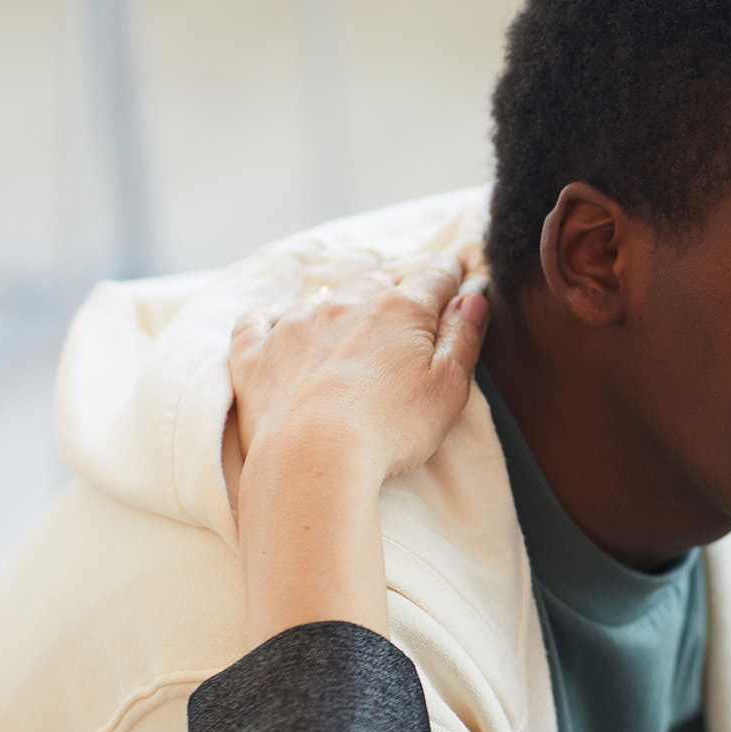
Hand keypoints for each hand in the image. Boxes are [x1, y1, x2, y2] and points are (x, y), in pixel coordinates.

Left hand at [228, 253, 487, 646]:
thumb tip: (474, 297)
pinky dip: (271, 317)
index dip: (450, 273)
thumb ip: (464, 337)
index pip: (434, 276)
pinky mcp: (256, 354)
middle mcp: (347, 304)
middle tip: (407, 301)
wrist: (311, 459)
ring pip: (325, 297)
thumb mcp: (449, 387)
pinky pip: (258, 320)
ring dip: (342, 302)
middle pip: (378, 281)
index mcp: (401, 310)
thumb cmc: (392, 429)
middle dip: (396, 286)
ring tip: (351, 318)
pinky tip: (279, 324)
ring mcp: (296, 325)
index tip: (457, 272)